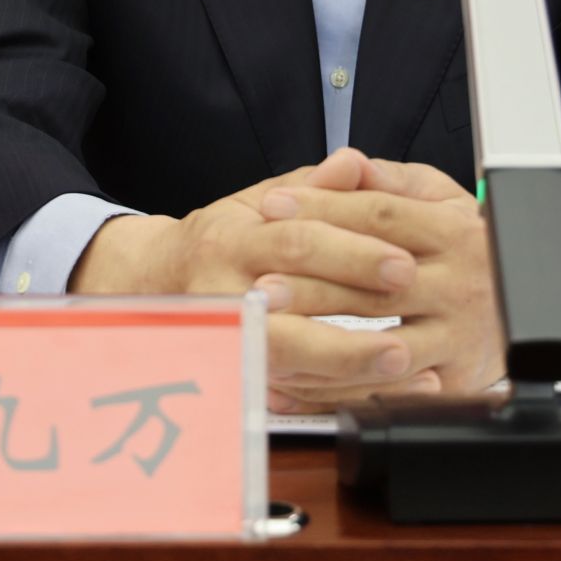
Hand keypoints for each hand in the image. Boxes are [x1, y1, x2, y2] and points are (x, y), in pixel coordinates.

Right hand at [70, 148, 423, 398]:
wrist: (154, 282)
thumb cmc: (218, 240)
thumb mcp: (256, 201)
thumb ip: (311, 186)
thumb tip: (353, 163)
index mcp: (231, 240)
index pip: (297, 244)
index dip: (352, 256)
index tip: (405, 265)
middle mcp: (221, 293)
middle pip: (290, 314)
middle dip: (352, 329)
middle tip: (407, 340)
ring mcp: (222, 340)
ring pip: (288, 362)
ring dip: (350, 372)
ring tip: (406, 372)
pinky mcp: (229, 374)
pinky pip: (285, 392)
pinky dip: (332, 396)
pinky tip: (375, 395)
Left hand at [253, 158, 502, 411]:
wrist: (526, 312)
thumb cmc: (470, 249)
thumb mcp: (443, 199)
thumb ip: (392, 181)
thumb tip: (347, 161)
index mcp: (456, 233)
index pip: (381, 216)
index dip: (324, 208)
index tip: (273, 205)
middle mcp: (459, 286)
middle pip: (376, 283)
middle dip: (313, 281)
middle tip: (261, 282)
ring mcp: (455, 337)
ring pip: (379, 342)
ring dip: (321, 337)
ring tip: (272, 326)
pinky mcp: (450, 383)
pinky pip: (387, 391)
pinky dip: (337, 389)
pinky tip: (294, 379)